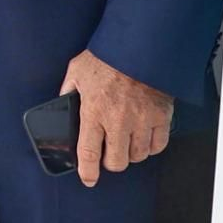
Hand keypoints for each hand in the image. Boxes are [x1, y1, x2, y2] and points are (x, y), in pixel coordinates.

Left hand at [59, 50, 173, 187]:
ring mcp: (142, 120)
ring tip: (125, 141)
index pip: (88, 153)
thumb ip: (68, 90)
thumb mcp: (77, 70)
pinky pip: (158, 145)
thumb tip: (62, 102)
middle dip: (111, 161)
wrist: (139, 43)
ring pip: (138, 156)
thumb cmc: (108, 54)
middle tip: (109, 152)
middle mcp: (118, 120)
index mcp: (94, 110)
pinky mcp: (161, 116)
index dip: (87, 171)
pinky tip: (144, 136)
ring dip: (130, 152)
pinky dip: (151, 145)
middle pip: (117, 162)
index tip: (88, 178)